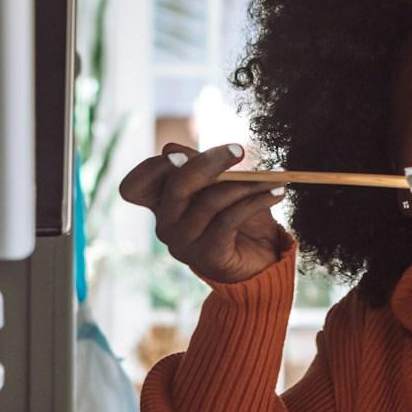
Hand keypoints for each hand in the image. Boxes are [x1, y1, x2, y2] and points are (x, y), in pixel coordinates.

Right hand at [118, 141, 285, 283]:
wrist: (260, 262)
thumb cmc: (237, 218)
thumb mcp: (219, 186)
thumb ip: (198, 167)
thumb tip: (173, 149)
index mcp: (161, 205)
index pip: (134, 188)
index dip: (150, 169)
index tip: (180, 156)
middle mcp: (166, 226)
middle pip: (177, 186)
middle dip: (208, 163)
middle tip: (239, 151)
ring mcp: (184, 244)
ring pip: (210, 201)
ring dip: (245, 184)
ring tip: (273, 178)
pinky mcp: (208, 257)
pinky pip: (229, 220)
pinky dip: (255, 202)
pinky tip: (277, 193)